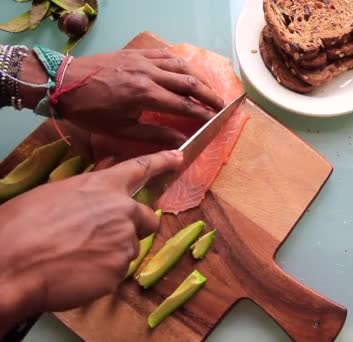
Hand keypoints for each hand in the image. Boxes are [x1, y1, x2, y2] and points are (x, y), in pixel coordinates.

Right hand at [0, 150, 181, 332]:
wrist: (11, 265)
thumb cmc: (20, 227)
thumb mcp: (54, 195)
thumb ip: (85, 191)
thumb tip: (98, 184)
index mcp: (102, 186)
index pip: (141, 168)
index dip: (162, 162)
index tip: (177, 158)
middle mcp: (122, 210)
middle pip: (147, 217)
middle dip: (134, 226)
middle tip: (105, 236)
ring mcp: (124, 241)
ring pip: (129, 248)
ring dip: (112, 252)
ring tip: (76, 256)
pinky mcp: (119, 270)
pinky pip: (116, 271)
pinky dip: (101, 274)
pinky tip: (76, 273)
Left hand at [20, 48, 223, 144]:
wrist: (63, 83)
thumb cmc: (90, 111)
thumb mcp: (121, 129)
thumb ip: (154, 135)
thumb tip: (180, 144)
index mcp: (145, 95)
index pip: (183, 105)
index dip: (202, 114)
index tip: (214, 121)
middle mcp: (148, 75)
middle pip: (189, 83)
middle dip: (208, 94)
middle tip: (222, 104)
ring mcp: (143, 61)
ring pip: (180, 66)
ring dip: (198, 77)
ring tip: (208, 89)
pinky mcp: (136, 54)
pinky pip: (165, 54)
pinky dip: (180, 63)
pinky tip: (186, 71)